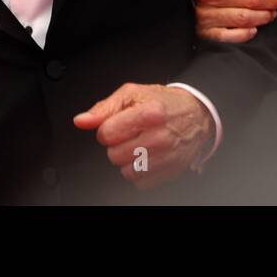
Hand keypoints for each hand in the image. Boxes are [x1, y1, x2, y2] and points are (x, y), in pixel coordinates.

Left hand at [74, 83, 213, 188]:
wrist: (195, 114)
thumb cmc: (162, 102)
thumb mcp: (132, 94)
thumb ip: (104, 108)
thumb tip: (81, 121)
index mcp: (149, 113)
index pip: (106, 134)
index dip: (108, 129)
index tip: (119, 124)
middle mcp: (159, 136)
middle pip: (114, 155)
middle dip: (118, 144)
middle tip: (132, 133)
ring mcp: (166, 156)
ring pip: (126, 171)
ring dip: (129, 159)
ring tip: (141, 144)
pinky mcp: (171, 171)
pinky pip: (140, 182)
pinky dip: (141, 171)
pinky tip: (149, 156)